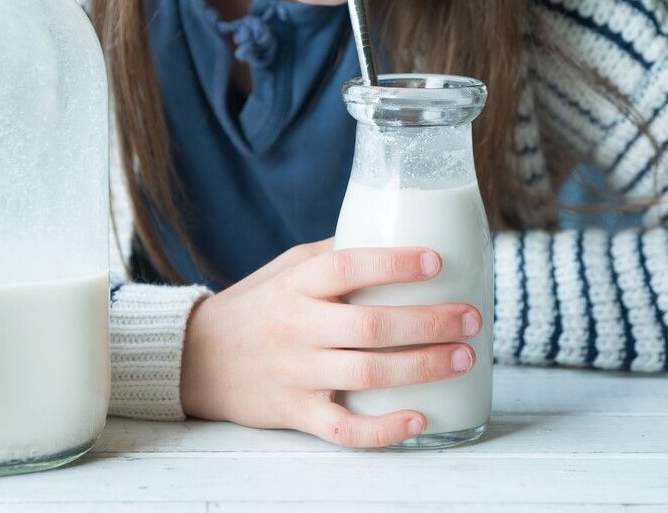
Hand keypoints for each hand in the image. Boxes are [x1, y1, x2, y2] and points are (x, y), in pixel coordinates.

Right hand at [180, 239, 481, 447]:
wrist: (197, 358)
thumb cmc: (253, 306)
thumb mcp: (284, 269)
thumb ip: (331, 256)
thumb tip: (390, 237)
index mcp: (295, 286)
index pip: (347, 266)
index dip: (394, 263)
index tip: (436, 262)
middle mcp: (295, 327)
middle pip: (371, 326)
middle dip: (429, 322)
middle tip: (470, 318)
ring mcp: (295, 374)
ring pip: (367, 374)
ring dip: (423, 367)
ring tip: (463, 357)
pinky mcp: (294, 412)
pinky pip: (343, 429)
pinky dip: (384, 430)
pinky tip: (419, 419)